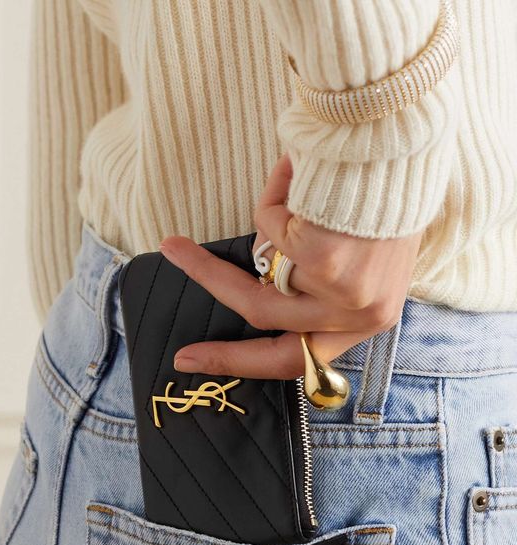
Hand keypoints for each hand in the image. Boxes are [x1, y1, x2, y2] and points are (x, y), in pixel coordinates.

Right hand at [158, 153, 421, 379]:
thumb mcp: (361, 255)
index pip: (290, 360)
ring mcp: (343, 295)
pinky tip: (304, 172)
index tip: (188, 359)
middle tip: (171, 252)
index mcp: (366, 321)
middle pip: (261, 316)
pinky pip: (271, 232)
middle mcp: (358, 317)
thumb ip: (318, 284)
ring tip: (297, 176)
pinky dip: (277, 195)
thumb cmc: (387, 196)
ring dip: (270, 215)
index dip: (235, 360)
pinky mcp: (328, 265)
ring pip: (266, 265)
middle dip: (211, 280)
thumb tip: (260, 281)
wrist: (413, 143)